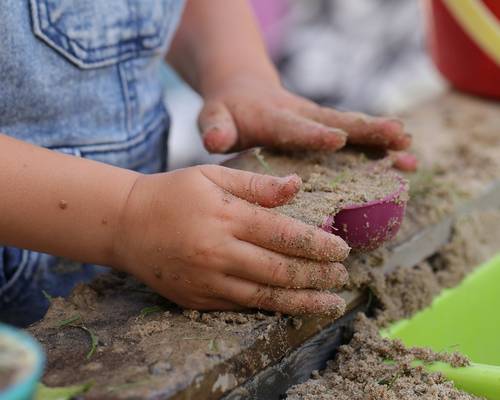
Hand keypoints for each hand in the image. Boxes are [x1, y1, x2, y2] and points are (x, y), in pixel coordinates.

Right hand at [113, 165, 349, 315]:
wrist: (126, 224)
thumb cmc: (173, 193)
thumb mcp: (212, 175)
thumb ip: (256, 184)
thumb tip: (298, 187)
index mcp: (226, 216)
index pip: (285, 235)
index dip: (319, 245)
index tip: (342, 250)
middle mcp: (219, 252)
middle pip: (281, 270)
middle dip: (318, 275)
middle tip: (342, 276)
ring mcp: (207, 280)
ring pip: (266, 297)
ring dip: (303, 301)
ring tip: (331, 303)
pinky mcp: (197, 299)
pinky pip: (242, 307)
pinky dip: (272, 308)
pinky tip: (292, 308)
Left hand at [198, 75, 416, 170]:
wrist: (244, 90)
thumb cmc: (227, 111)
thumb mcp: (214, 117)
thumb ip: (215, 127)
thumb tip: (215, 140)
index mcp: (273, 118)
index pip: (293, 127)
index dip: (313, 134)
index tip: (337, 139)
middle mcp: (301, 116)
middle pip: (336, 122)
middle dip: (366, 130)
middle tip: (397, 136)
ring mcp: (317, 121)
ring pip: (352, 129)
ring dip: (381, 138)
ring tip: (410, 149)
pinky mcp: (326, 128)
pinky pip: (355, 137)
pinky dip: (380, 148)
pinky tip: (406, 161)